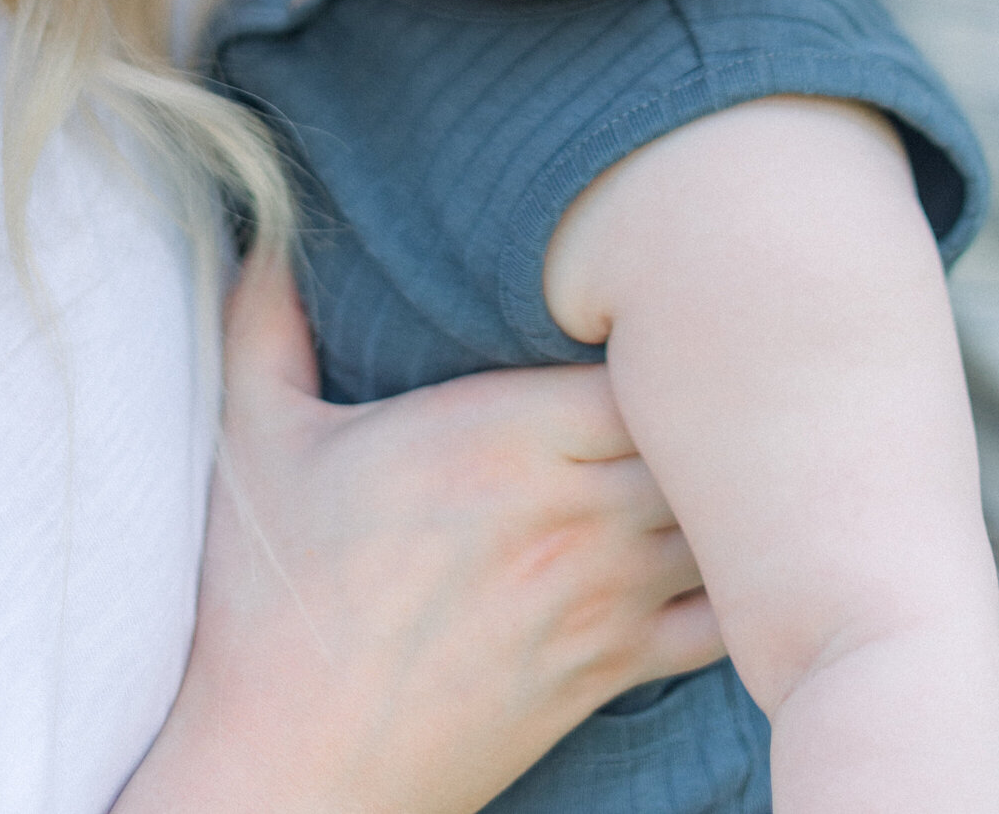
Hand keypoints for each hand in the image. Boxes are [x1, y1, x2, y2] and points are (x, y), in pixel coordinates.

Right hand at [116, 255, 720, 813]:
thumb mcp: (255, 443)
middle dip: (709, 394)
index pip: (642, 360)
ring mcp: (599, 598)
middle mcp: (569, 512)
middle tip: (715, 359)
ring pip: (721, 517)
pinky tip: (736, 549)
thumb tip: (265, 239)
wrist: (286, 773)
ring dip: (732, 481)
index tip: (650, 309)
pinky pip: (721, 620)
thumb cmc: (267, 607)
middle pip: (697, 430)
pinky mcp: (607, 673)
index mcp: (499, 438)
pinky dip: (743, 580)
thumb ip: (266, 325)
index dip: (663, 329)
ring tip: (739, 439)